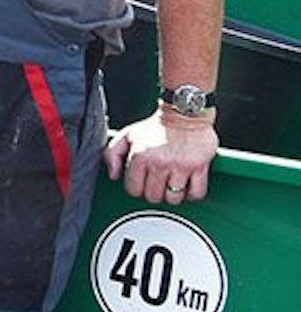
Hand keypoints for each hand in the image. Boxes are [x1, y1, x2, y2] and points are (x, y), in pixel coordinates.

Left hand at [104, 109, 218, 204]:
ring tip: (171, 183)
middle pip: (153, 196)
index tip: (142, 182)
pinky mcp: (199, 167)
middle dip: (153, 192)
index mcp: (140, 156)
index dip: (136, 188)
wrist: (184, 112)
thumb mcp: (127, 135)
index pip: (133, 189)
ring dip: (172, 195)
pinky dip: (192, 195)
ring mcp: (180, 166)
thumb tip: (113, 176)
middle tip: (157, 182)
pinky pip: (196, 193)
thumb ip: (112, 154)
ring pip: (173, 198)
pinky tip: (187, 186)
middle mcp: (159, 163)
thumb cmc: (155, 127)